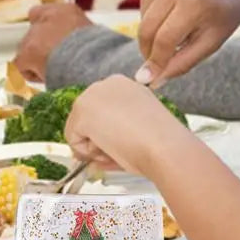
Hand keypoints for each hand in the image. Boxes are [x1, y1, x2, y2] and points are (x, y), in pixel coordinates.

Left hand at [14, 3, 92, 81]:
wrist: (94, 63)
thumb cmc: (100, 54)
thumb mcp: (93, 37)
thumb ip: (77, 36)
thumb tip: (75, 48)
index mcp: (67, 11)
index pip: (41, 13)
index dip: (43, 29)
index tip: (49, 43)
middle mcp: (48, 17)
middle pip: (33, 33)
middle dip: (40, 48)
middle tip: (55, 63)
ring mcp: (35, 34)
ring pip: (26, 49)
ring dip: (36, 61)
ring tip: (55, 72)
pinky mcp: (28, 52)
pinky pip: (21, 65)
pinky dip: (30, 74)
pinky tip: (45, 77)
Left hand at [65, 75, 186, 174]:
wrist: (164, 147)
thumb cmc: (161, 141)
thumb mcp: (139, 126)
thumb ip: (118, 127)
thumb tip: (98, 146)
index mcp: (122, 84)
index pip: (99, 111)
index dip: (106, 132)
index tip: (120, 143)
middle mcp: (105, 84)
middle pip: (85, 118)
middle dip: (97, 139)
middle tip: (118, 152)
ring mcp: (91, 96)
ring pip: (78, 130)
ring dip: (95, 147)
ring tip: (119, 151)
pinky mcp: (83, 112)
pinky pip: (75, 142)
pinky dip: (89, 155)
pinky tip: (111, 151)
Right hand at [136, 0, 239, 87]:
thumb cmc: (222, 17)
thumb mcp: (210, 44)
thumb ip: (181, 63)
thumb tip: (151, 81)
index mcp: (194, 2)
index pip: (165, 39)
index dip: (156, 62)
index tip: (148, 81)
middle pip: (147, 31)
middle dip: (149, 53)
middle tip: (160, 65)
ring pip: (142, 24)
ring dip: (152, 39)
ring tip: (178, 36)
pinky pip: (143, 14)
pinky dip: (153, 25)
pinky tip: (172, 20)